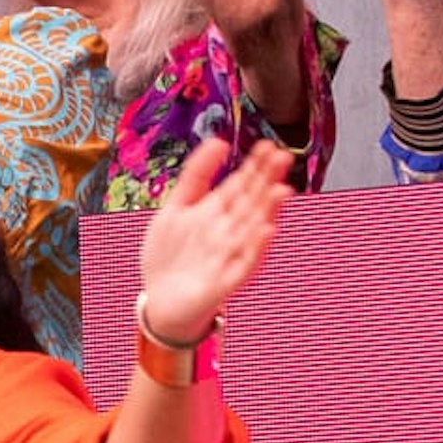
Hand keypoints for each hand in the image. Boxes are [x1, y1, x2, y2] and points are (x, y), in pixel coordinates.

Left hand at [133, 135, 296, 338]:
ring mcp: (231, 255)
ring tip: (281, 190)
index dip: (254, 165)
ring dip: (267, 211)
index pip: (241, 184)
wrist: (161, 301)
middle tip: (282, 157)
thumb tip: (219, 141)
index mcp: (218, 211)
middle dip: (266, 181)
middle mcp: (230, 230)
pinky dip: (255, 248)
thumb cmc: (171, 255)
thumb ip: (196, 176)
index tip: (268, 145)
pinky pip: (245, 262)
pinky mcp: (227, 280)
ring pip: (253, 229)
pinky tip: (265, 231)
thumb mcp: (176, 208)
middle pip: (251, 202)